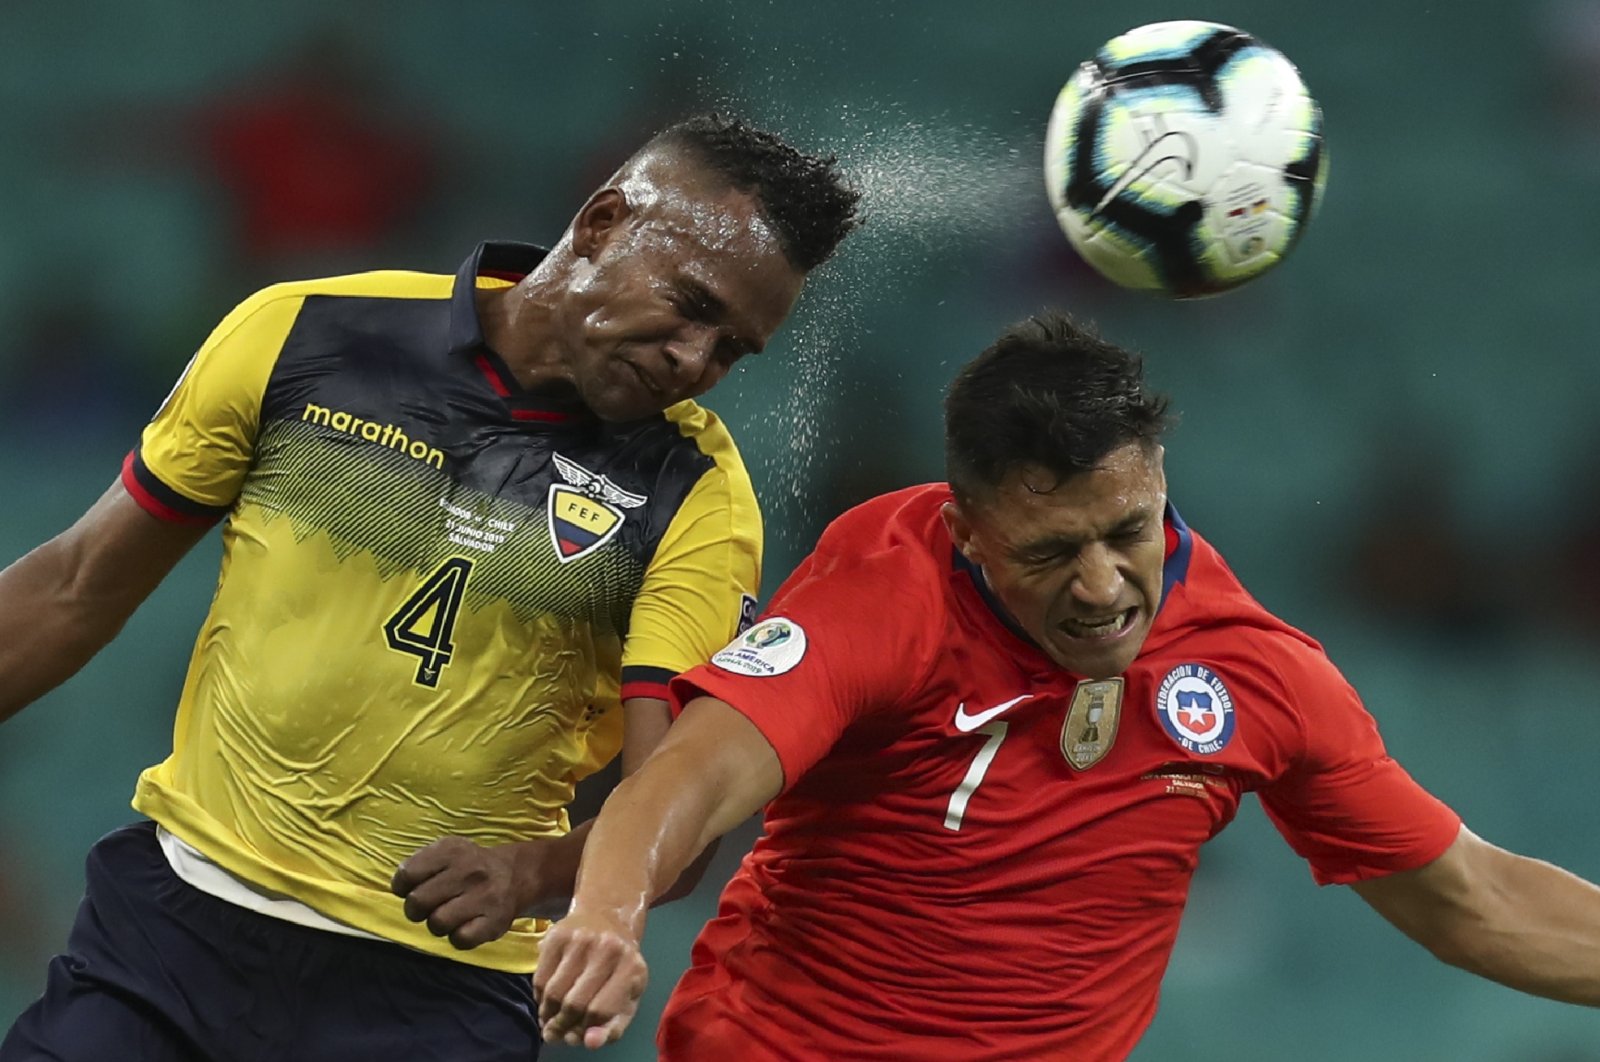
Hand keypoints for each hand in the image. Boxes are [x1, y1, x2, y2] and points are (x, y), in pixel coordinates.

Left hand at [391, 835, 550, 949]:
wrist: (516, 875)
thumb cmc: (469, 866)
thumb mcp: (447, 852)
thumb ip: (420, 865)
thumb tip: (399, 889)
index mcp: (452, 851)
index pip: (407, 874)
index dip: (402, 887)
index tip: (412, 889)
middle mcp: (469, 871)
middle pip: (418, 902)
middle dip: (416, 910)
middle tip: (428, 908)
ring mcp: (484, 897)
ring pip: (437, 923)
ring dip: (437, 924)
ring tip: (449, 916)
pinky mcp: (495, 921)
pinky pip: (460, 940)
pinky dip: (457, 937)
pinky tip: (465, 926)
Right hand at [533, 911, 648, 1048]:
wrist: (607, 916)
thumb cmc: (619, 965)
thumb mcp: (628, 995)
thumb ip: (612, 1026)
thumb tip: (589, 1044)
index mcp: (631, 967)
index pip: (601, 1011)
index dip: (585, 1031)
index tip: (574, 1038)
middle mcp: (607, 950)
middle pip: (575, 1003)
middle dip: (562, 1025)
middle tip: (554, 1034)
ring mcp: (581, 940)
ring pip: (554, 992)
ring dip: (547, 1014)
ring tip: (549, 1020)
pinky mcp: (557, 935)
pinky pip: (540, 977)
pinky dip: (539, 997)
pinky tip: (545, 1001)